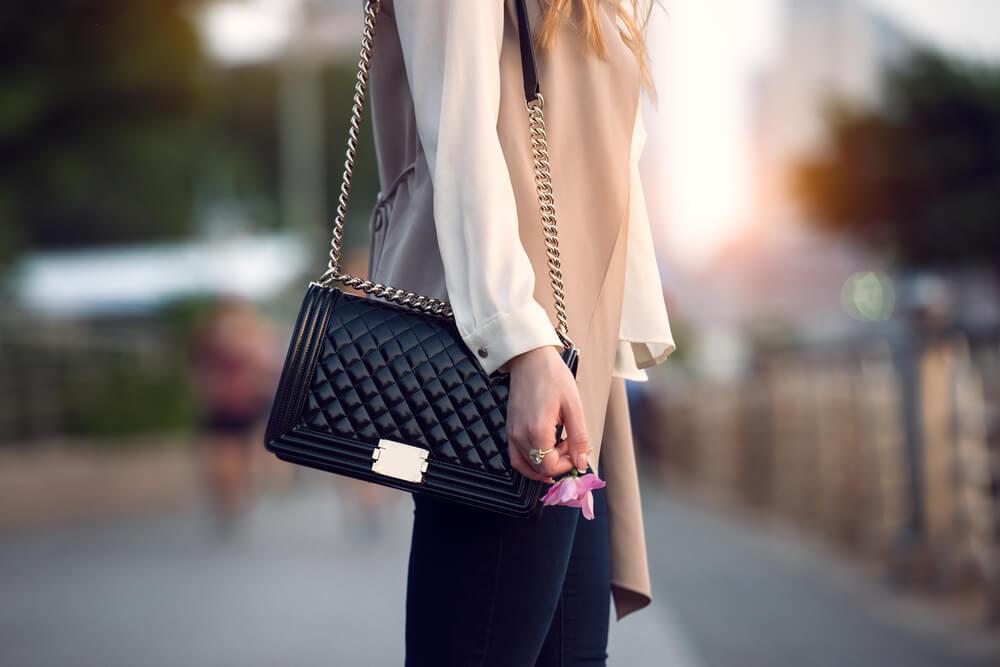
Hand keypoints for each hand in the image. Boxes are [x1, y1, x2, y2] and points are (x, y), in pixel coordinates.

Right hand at [504, 346, 589, 483]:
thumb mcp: (574, 407)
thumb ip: (578, 439)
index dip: (566, 465)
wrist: (530, 359)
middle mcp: (521, 435)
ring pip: (526, 466)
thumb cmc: (553, 377)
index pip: (550, 467)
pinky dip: (529, 462)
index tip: (576, 450)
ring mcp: (512, 433)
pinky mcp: (509, 429)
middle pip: (539, 469)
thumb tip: (582, 462)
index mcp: (538, 430)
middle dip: (558, 463)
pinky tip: (543, 453)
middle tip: (570, 445)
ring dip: (544, 464)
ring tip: (558, 449)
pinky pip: (516, 457)